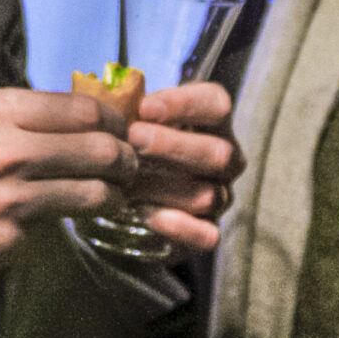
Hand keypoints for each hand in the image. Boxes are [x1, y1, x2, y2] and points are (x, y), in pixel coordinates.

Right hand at [0, 88, 135, 284]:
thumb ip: (15, 116)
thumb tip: (70, 116)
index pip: (83, 109)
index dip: (113, 119)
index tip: (120, 128)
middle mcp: (10, 153)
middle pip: (101, 151)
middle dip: (126, 159)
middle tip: (128, 165)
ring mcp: (11, 201)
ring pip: (91, 196)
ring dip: (109, 196)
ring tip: (107, 196)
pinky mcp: (8, 243)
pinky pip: (50, 231)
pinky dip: (52, 226)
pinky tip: (37, 222)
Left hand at [122, 81, 242, 255]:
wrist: (128, 196)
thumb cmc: (133, 144)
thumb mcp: (132, 120)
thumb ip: (131, 110)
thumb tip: (114, 102)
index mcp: (211, 123)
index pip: (217, 105)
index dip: (185, 104)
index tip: (145, 107)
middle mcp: (225, 159)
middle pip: (219, 152)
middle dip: (174, 145)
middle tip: (134, 139)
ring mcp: (220, 197)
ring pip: (209, 195)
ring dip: (165, 187)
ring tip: (128, 181)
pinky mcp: (207, 231)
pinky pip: (206, 235)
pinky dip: (177, 226)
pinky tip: (144, 212)